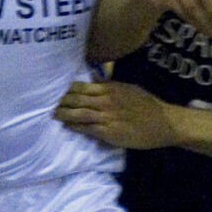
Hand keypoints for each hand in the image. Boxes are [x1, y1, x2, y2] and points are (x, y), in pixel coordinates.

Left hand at [54, 80, 173, 148]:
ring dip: (64, 113)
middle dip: (61, 101)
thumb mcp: (129, 89)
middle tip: (47, 102)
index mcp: (110, 89)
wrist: (164, 123)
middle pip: (77, 99)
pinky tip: (66, 125)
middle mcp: (106, 100)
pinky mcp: (109, 132)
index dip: (67, 89)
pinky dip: (75, 126)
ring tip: (52, 114)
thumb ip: (111, 85)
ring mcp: (107, 116)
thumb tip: (96, 79)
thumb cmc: (148, 106)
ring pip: (79, 113)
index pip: (82, 86)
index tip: (55, 90)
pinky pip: (87, 128)